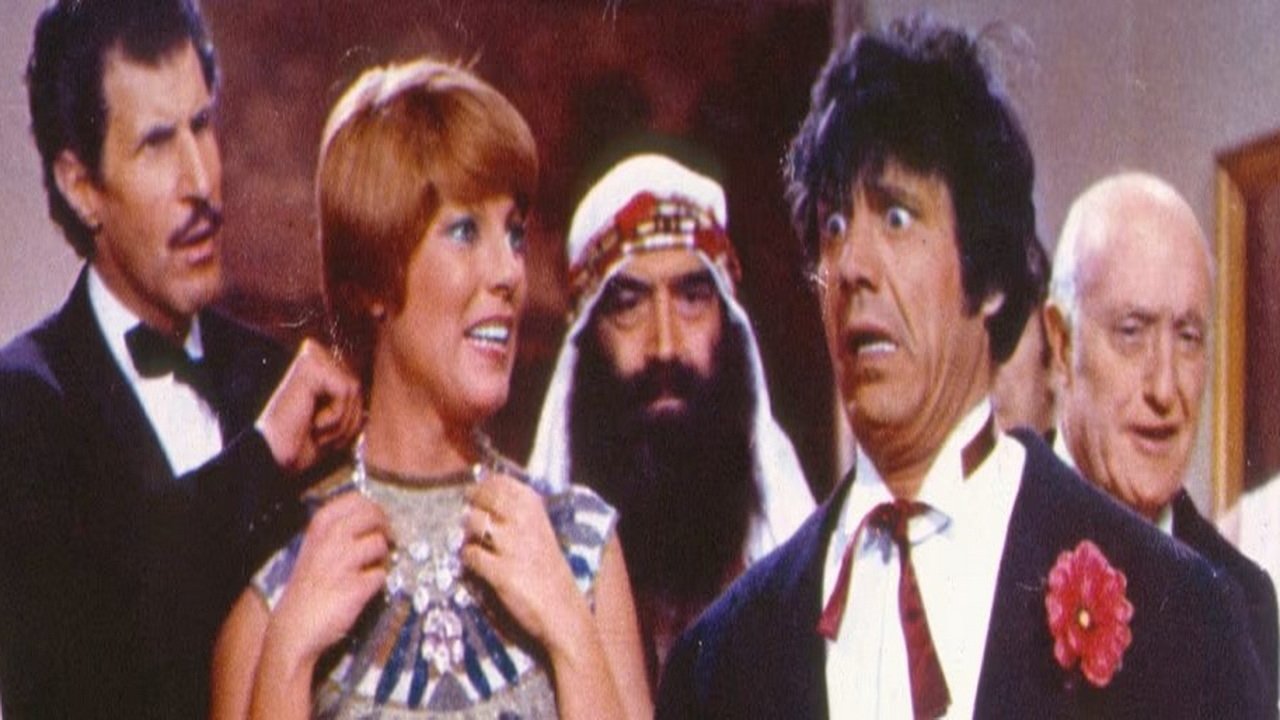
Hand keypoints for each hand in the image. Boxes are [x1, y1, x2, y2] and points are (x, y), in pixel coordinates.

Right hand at [256, 339, 361, 472]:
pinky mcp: (310, 365)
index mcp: (318, 364)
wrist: (273, 457)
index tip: (320, 430)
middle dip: (346, 419)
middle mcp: (314, 353)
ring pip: (353, 389)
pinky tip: (312, 421)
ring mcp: (311, 356)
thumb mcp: (337, 425)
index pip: (356, 388)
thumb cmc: (301, 443)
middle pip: (357, 387)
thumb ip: (353, 409)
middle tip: (318, 432)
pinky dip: (334, 415)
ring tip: (314, 427)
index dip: (349, 417)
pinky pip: (345, 390)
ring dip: (340, 420)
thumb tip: (370, 409)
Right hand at [265, 492, 388, 669]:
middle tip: (387, 539)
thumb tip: (373, 518)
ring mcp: (343, 562)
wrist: (294, 629)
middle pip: (374, 515)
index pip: (356, 500)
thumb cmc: (307, 589)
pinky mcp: (355, 587)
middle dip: (385, 527)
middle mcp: (331, 539)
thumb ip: (338, 531)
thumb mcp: (314, 549)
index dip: (374, 508)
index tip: (377, 519)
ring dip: (382, 557)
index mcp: (319, 526)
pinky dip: (377, 582)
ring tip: (371, 568)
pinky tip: (365, 589)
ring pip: (381, 544)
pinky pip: (381, 575)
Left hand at [460, 472, 592, 654]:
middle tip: (468, 518)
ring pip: (472, 523)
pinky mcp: (500, 571)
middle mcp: (524, 520)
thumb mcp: (540, 533)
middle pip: (482, 497)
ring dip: (466, 532)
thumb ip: (518, 513)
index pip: (500, 482)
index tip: (476, 495)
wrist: (563, 613)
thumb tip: (483, 496)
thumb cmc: (550, 572)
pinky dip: (467, 559)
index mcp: (535, 507)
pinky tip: (474, 566)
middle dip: (469, 506)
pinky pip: (470, 555)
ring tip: (471, 543)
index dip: (482, 487)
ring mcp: (511, 545)